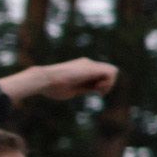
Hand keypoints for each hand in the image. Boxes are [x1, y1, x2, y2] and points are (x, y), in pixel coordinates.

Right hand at [0, 59, 116, 102]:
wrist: (44, 80)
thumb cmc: (53, 87)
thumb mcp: (73, 89)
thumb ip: (83, 87)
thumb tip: (91, 89)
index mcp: (82, 69)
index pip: (100, 75)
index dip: (102, 84)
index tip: (95, 92)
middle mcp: (87, 64)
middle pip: (107, 72)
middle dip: (107, 84)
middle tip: (98, 92)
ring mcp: (89, 65)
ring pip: (112, 70)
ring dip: (109, 83)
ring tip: (98, 90)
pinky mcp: (91, 68)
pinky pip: (112, 71)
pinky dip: (109, 82)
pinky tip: (98, 88)